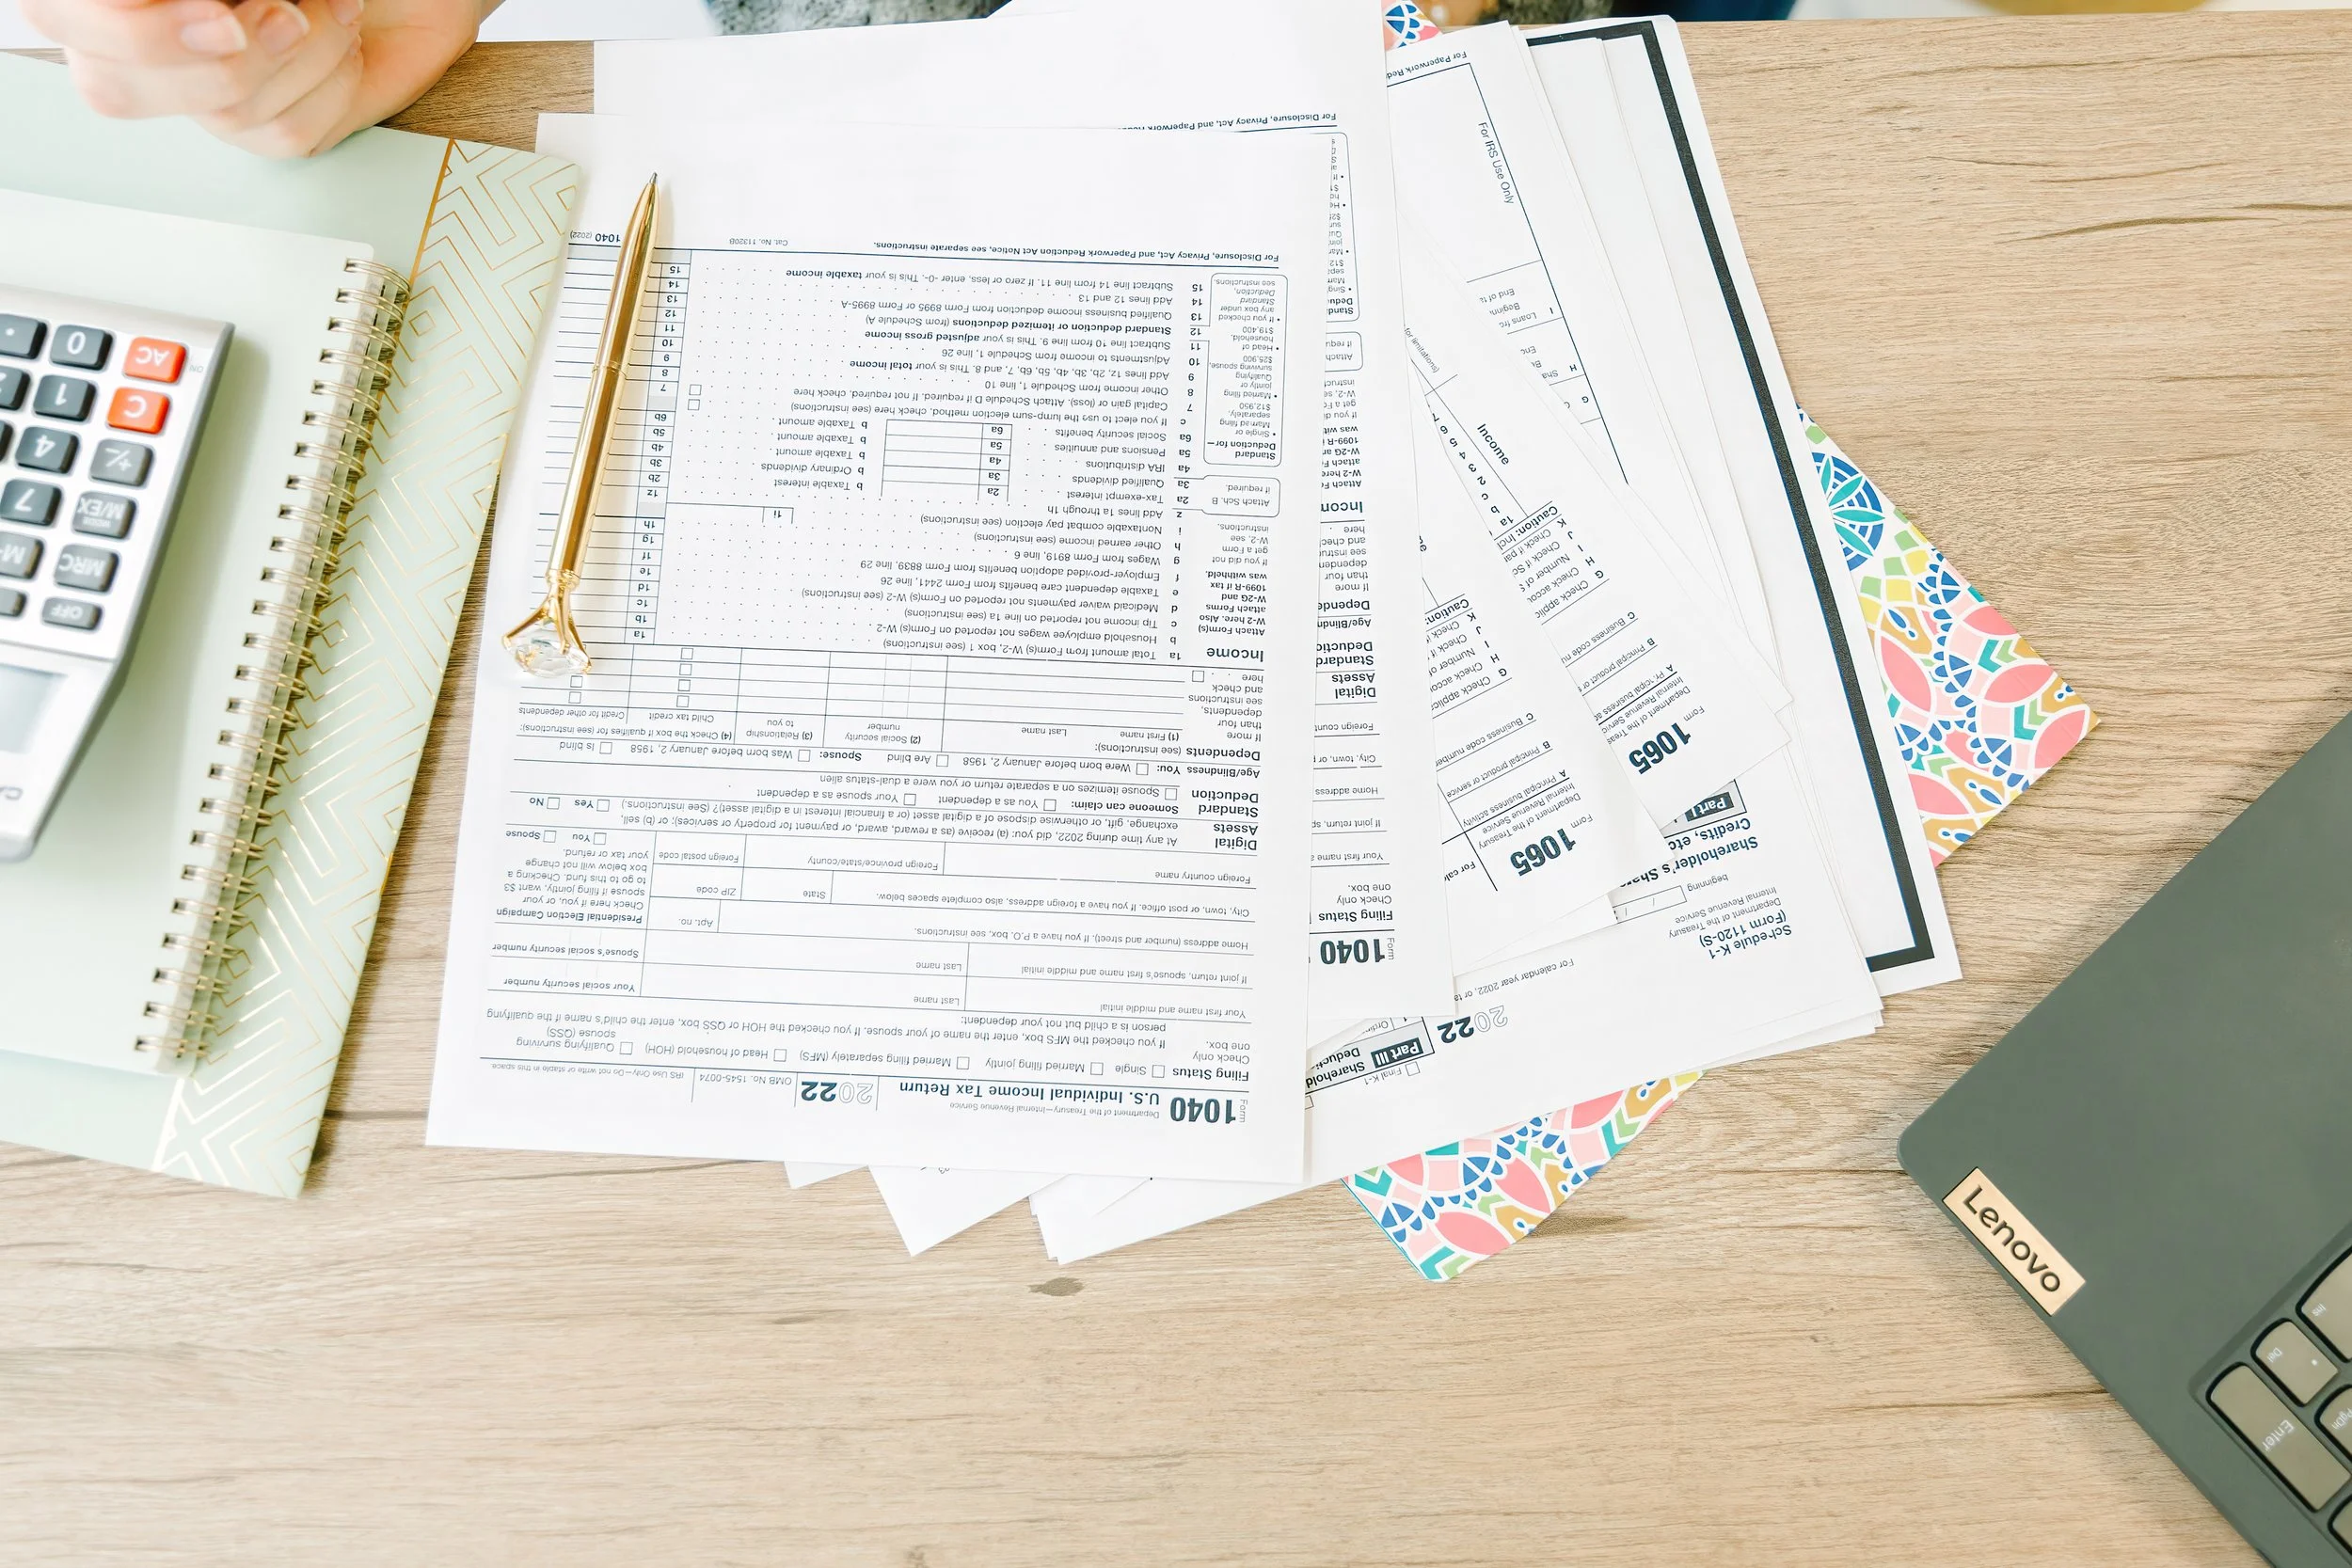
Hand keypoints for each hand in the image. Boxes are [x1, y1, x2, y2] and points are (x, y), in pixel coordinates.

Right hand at [26, 0, 485, 158]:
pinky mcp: (266, 126)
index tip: (223, 20)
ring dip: (301, 54)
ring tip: (336, 5)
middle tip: (288, 12)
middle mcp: (144, 36)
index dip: (136, 34)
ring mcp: (201, 89)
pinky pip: (284, 133)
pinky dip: (332, 83)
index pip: (65, 18)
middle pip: (116, 86)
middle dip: (221, 55)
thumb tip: (207, 17)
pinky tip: (347, 41)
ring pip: (220, 111)